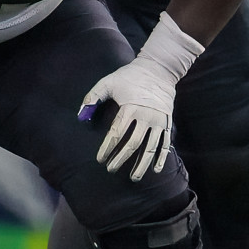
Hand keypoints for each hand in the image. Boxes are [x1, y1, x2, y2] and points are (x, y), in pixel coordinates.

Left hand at [79, 56, 175, 181]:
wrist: (158, 70)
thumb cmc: (130, 76)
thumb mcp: (108, 81)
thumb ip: (93, 96)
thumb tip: (81, 115)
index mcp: (130, 108)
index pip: (116, 133)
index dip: (107, 148)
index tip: (100, 159)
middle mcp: (146, 116)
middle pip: (132, 144)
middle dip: (120, 159)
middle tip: (111, 169)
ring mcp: (158, 121)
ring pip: (150, 148)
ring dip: (142, 164)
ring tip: (134, 178)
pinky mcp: (167, 123)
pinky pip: (165, 143)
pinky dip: (161, 158)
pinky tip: (156, 170)